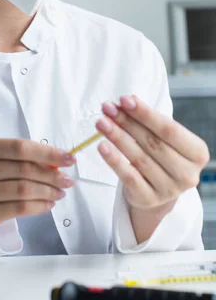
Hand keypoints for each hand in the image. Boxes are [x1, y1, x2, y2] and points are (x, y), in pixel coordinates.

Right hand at [0, 138, 75, 236]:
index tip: (68, 158)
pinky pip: (20, 208)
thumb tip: (56, 162)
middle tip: (67, 180)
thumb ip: (20, 158)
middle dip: (52, 175)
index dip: (48, 152)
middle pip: (24, 169)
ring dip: (48, 191)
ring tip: (60, 192)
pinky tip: (49, 204)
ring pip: (24, 190)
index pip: (20, 147)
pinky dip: (40, 206)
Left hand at [95, 94, 209, 210]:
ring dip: (117, 137)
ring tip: (101, 123)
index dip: (145, 114)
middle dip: (127, 122)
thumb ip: (148, 120)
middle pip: (152, 142)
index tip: (124, 100)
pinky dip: (114, 160)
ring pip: (138, 158)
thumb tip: (126, 101)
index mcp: (197, 153)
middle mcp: (187, 173)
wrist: (158, 189)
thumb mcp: (163, 138)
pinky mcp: (149, 199)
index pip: (169, 130)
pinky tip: (102, 146)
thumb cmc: (162, 155)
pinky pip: (128, 177)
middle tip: (107, 108)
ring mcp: (169, 189)